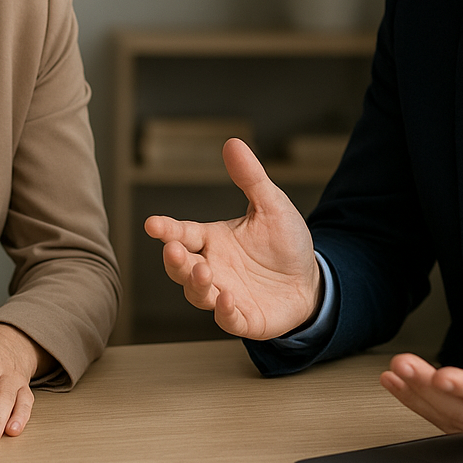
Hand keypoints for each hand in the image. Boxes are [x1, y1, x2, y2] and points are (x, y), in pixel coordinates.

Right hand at [144, 138, 321, 339]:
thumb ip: (250, 178)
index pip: (183, 233)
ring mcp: (225, 294)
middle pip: (181, 267)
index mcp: (213, 239)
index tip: (152, 224)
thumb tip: (233, 143)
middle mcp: (213, 268)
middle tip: (174, 251)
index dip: (167, 229)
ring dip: (196, 285)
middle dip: (175, 260)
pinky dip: (224, 312)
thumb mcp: (271, 204)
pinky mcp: (245, 318)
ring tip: (202, 272)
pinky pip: (228, 319)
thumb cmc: (284, 242)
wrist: (310, 280)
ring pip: (198, 294)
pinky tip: (226, 299)